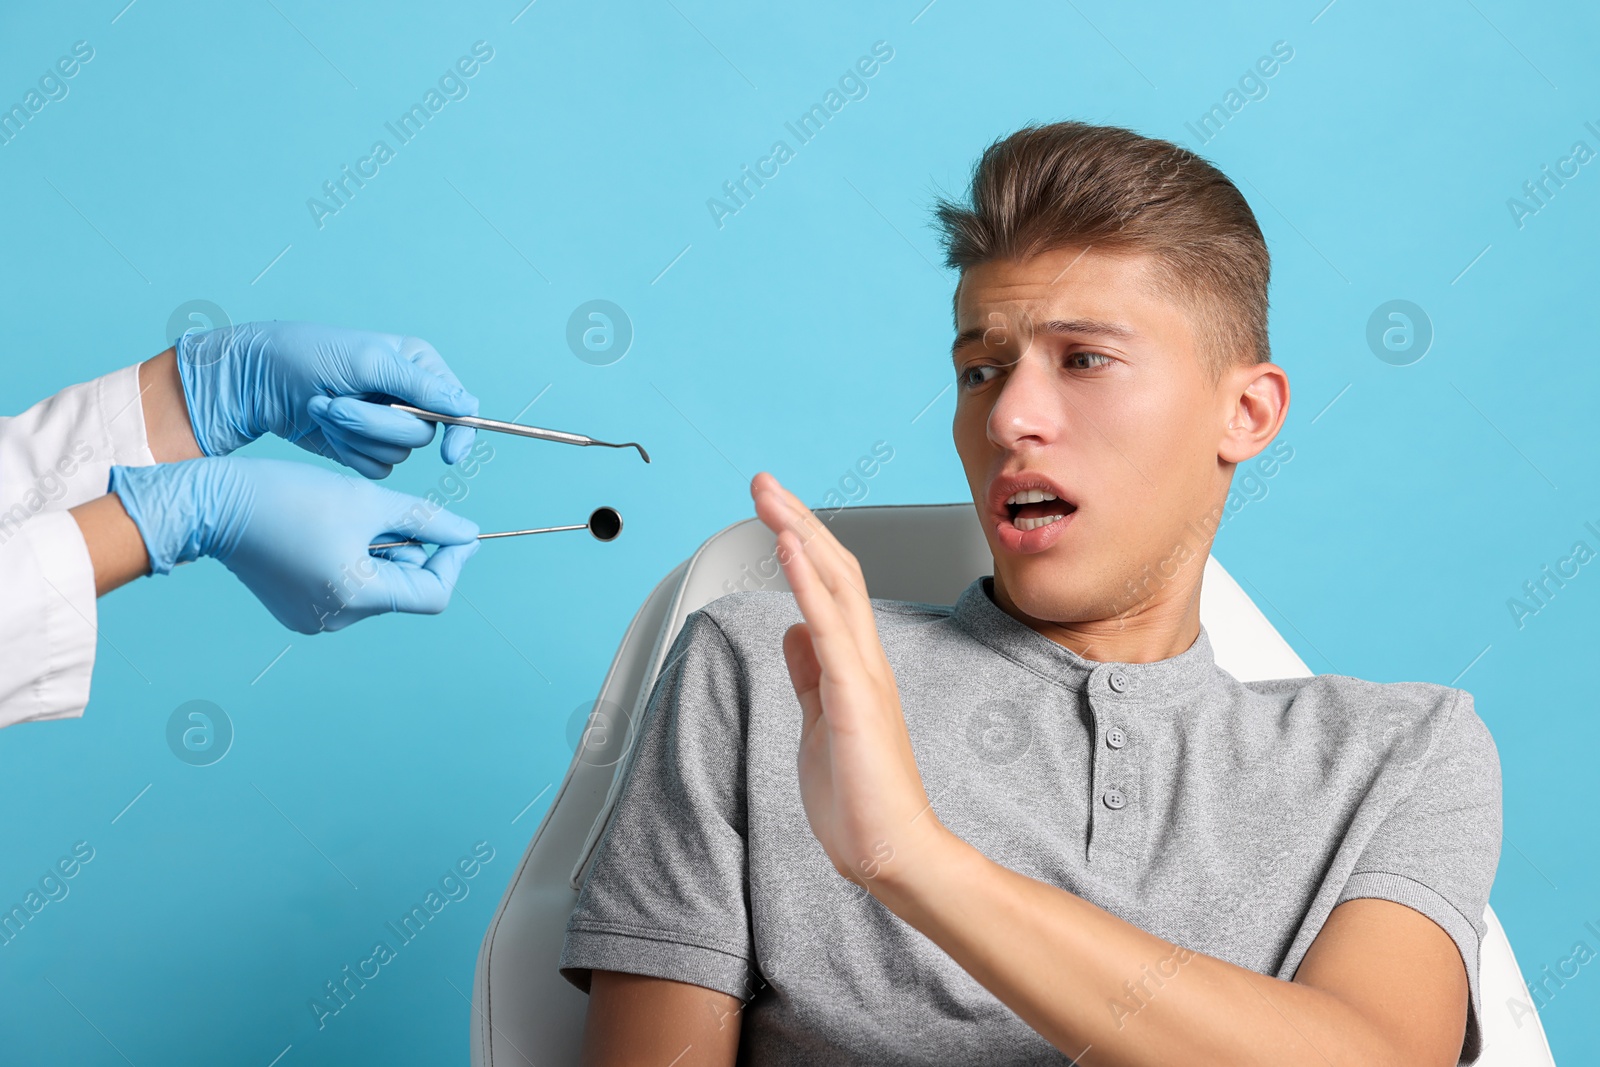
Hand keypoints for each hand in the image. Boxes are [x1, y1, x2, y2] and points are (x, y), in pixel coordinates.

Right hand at [108, 456, 478, 632]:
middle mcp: (336, 619)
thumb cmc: (289, 495)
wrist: (213, 504)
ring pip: (377, 588)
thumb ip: (424, 520)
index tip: (460, 532)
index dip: (452, 562)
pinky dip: (357, 561)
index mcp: (357, 596)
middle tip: (408, 512)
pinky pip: (347, 588)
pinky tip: (339, 530)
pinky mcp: (296, 608)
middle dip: (416, 552)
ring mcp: (314, 618)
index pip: (432, 594)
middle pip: (404, 591)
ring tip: (363, 516)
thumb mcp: (366, 501)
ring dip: (386, 554)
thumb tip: (469, 534)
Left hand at [174, 321, 479, 476]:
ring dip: (354, 435)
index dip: (461, 431)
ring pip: (396, 455)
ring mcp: (386, 426)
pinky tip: (323, 429)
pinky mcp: (364, 449)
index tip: (449, 454)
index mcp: (418, 367)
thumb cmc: (306, 356)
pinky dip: (346, 452)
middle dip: (374, 423)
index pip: (460, 405)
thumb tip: (467, 407)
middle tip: (337, 402)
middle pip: (421, 435)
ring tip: (324, 408)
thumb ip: (420, 386)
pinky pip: (375, 469)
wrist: (255, 382)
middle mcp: (408, 398)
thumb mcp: (367, 361)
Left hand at [748, 471, 950, 893]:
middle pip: (834, 569)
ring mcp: (862, 675)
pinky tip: (787, 549)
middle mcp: (864, 659)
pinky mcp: (854, 698)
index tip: (772, 508)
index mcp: (854, 664)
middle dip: (796, 520)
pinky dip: (806, 583)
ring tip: (770, 498)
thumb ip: (809, 673)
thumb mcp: (821, 720)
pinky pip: (829, 628)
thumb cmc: (862, 798)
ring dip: (799, 535)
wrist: (893, 853)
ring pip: (834, 586)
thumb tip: (792, 631)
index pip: (829, 585)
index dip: (801, 541)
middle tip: (763, 482)